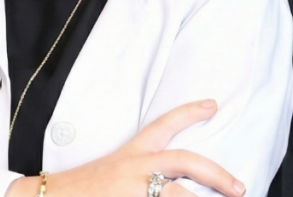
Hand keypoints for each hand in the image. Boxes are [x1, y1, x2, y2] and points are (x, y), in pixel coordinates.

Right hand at [11, 100, 245, 196]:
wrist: (52, 196)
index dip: (189, 112)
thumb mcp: (115, 173)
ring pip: (179, 194)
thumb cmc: (85, 187)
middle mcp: (137, 166)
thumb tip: (168, 183)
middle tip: (240, 187)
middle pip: (185, 159)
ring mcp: (134, 188)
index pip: (164, 124)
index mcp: (133, 153)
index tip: (211, 104)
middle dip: (216, 173)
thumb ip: (141, 174)